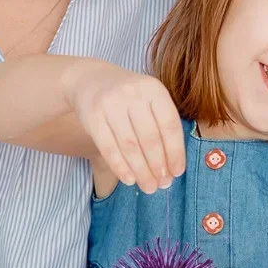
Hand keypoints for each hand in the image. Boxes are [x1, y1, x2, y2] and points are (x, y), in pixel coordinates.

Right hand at [61, 61, 185, 192]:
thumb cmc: (128, 97)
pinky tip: (129, 179)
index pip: (170, 126)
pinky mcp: (93, 116)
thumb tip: (173, 166)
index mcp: (154, 89)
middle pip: (150, 138)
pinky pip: (109, 148)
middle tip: (162, 185)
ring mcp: (111, 104)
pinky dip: (120, 167)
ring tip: (148, 187)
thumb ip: (162, 125)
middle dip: (158, 166)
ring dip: (141, 171)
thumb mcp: (149, 99)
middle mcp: (133, 94)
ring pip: (130, 146)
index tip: (177, 172)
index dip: (175, 152)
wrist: (90, 80)